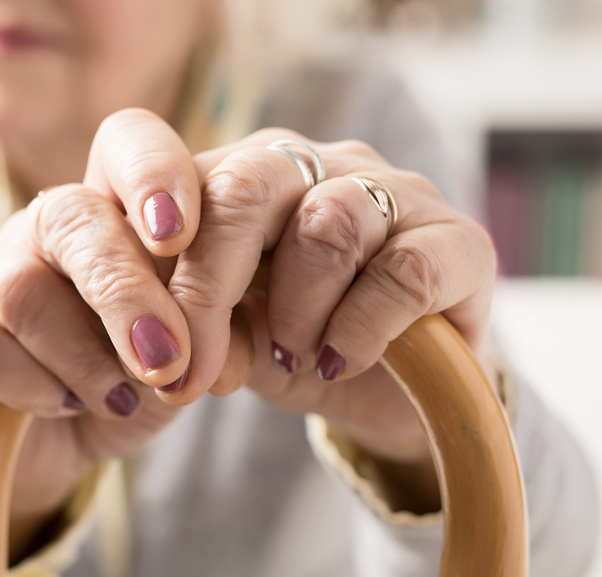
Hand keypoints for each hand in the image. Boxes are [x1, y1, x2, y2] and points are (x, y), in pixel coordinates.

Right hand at [0, 110, 200, 551]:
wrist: (60, 449)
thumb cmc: (136, 385)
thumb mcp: (193, 359)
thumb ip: (214, 331)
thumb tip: (217, 338)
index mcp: (118, 210)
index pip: (128, 142)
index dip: (154, 172)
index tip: (181, 237)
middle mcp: (46, 227)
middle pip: (72, 214)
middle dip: (126, 295)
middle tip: (167, 362)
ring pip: (22, 288)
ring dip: (85, 357)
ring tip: (122, 400)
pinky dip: (30, 386)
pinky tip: (64, 407)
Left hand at [160, 130, 497, 475]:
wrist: (393, 391)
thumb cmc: (294, 349)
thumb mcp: (228, 345)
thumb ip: (198, 333)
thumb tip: (175, 355)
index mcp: (241, 176)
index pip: (179, 159)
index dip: (150, 197)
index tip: (145, 270)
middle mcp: (316, 165)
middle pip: (248, 186)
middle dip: (209, 286)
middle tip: (193, 364)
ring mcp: (393, 192)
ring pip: (327, 224)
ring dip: (295, 310)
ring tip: (292, 356)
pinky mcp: (457, 241)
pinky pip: (402, 273)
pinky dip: (359, 328)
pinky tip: (340, 361)